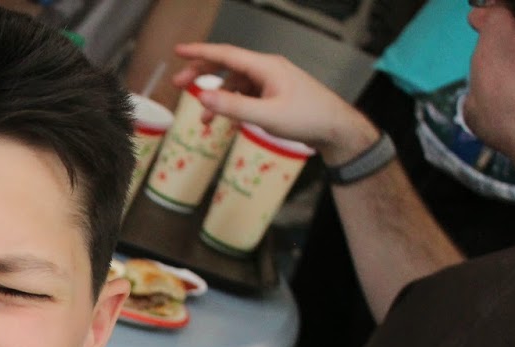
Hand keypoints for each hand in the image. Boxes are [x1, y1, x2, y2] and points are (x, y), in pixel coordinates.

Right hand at [170, 42, 379, 164]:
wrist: (335, 128)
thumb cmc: (306, 118)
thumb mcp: (266, 115)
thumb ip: (233, 106)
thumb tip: (202, 97)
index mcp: (265, 67)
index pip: (226, 54)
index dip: (200, 52)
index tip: (179, 50)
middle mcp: (267, 69)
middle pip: (228, 66)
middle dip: (202, 74)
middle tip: (179, 84)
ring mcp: (271, 81)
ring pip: (235, 84)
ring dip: (217, 99)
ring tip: (203, 121)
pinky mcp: (274, 94)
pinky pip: (246, 96)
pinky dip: (232, 107)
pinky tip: (228, 125)